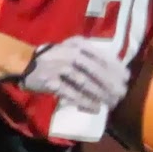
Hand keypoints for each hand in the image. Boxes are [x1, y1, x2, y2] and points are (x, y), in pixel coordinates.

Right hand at [15, 36, 129, 112]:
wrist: (26, 63)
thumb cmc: (56, 57)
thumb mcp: (74, 49)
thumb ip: (93, 57)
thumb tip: (120, 71)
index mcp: (78, 44)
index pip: (102, 55)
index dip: (116, 68)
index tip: (127, 78)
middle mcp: (69, 53)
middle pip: (95, 70)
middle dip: (110, 84)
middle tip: (121, 94)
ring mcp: (59, 67)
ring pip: (85, 82)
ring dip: (100, 94)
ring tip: (111, 103)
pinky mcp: (51, 81)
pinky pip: (71, 93)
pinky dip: (85, 101)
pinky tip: (95, 108)